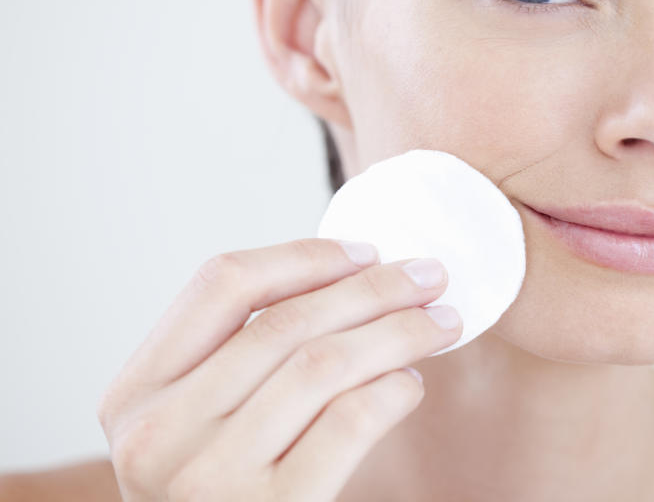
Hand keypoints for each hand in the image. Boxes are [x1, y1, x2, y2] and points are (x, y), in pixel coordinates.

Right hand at [96, 238, 460, 500]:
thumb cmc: (223, 492)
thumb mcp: (199, 422)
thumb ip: (240, 359)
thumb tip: (351, 280)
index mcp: (136, 393)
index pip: (220, 286)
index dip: (303, 258)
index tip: (367, 252)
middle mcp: (159, 434)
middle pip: (284, 323)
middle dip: (372, 289)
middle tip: (428, 277)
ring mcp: (212, 478)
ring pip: (322, 364)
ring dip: (397, 332)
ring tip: (440, 323)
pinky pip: (348, 424)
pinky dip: (391, 392)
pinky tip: (410, 383)